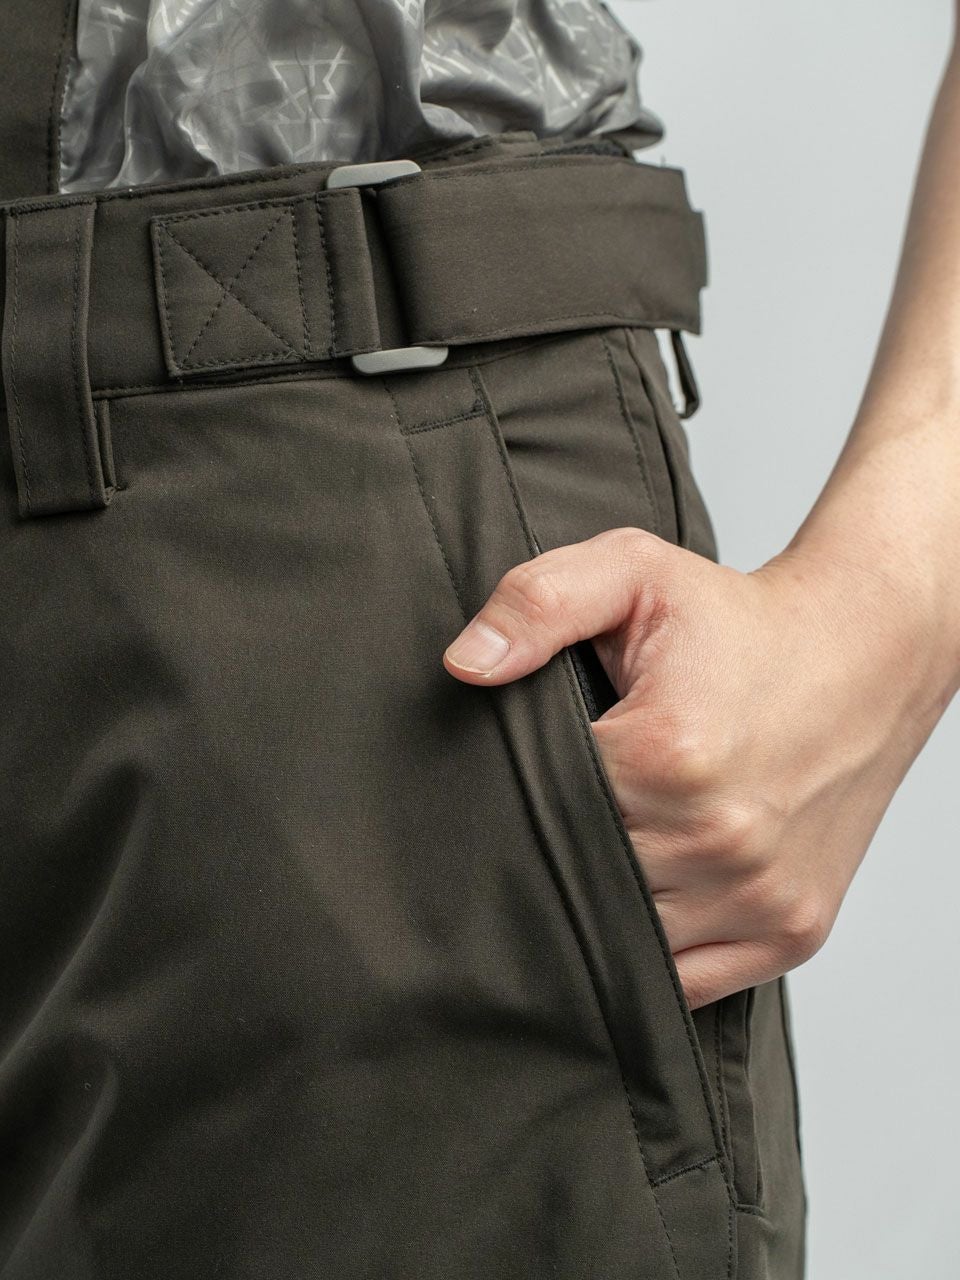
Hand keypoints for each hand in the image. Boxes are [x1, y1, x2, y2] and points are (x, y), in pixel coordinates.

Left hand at [442, 526, 942, 1009]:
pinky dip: (659, 949)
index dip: (521, 798)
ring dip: (606, 904)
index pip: (542, 813)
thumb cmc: (740, 623)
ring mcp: (763, 895)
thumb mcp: (631, 572)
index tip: (530, 775)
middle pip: (581, 882)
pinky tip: (653, 891)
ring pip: (628, 940)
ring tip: (612, 843)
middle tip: (565, 810)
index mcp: (671, 753)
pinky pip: (687, 982)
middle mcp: (722, 837)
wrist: (865, 653)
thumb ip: (538, 604)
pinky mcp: (792, 930)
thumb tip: (466, 665)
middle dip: (559, 852)